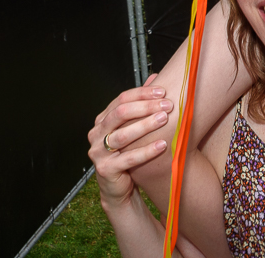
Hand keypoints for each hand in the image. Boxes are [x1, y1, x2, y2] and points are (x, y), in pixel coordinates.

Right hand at [87, 74, 172, 207]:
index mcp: (103, 120)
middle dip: (145, 107)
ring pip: (123, 135)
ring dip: (146, 125)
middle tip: (167, 105)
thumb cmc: (128, 153)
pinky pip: (128, 158)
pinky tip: (163, 145)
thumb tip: (156, 77)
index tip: (163, 91)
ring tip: (164, 119)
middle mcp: (97, 133)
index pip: (121, 99)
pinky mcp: (106, 169)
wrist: (119, 187)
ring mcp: (98, 152)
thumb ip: (142, 104)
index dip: (142, 94)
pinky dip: (146, 151)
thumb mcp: (134, 127)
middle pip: (120, 114)